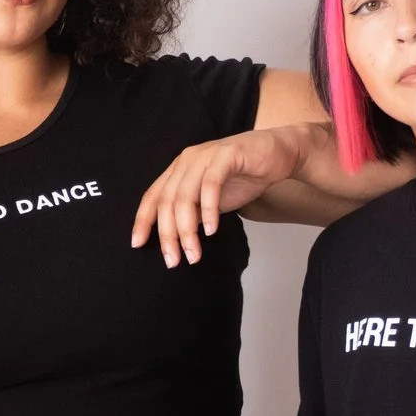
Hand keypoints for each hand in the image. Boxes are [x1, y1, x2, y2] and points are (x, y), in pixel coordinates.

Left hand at [130, 126, 311, 264]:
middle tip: (173, 261)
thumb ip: (192, 213)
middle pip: (167, 201)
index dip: (143, 220)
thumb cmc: (243, 177)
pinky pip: (211, 184)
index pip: (153, 196)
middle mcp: (186, 161)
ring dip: (187, 229)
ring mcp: (205, 155)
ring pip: (185, 196)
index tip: (137, 244)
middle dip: (168, 234)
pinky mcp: (226, 155)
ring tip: (193, 253)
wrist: (278, 154)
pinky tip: (212, 230)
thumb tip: (175, 240)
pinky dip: (209, 209)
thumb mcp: (211, 200)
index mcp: (178, 170)